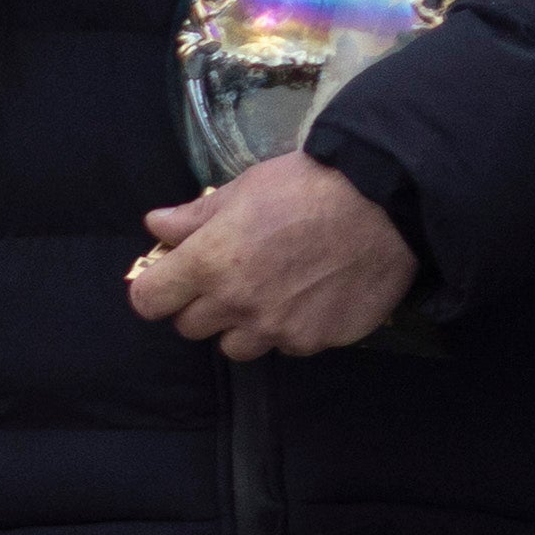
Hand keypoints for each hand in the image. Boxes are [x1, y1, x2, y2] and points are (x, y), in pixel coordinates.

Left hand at [126, 147, 421, 357]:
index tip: (171, 279)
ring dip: (242, 326)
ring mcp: (277, 329)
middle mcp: (236, 305)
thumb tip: (156, 226)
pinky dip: (291, 328)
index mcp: (208, 264)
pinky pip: (287, 346)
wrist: (386, 206)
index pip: (148, 301)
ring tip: (270, 293)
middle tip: (230, 279)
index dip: (156, 290)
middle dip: (201, 306)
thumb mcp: (243, 189)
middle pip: (190, 328)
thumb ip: (195, 216)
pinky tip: (311, 297)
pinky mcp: (316, 341)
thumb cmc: (308, 187)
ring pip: (236, 347)